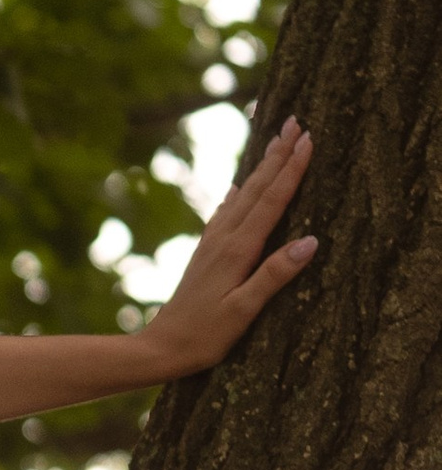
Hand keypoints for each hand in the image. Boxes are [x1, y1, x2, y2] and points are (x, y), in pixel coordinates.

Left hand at [141, 118, 317, 377]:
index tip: (308, 139)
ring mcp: (212, 245)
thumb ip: (274, 275)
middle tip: (295, 121)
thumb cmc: (204, 337)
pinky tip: (236, 187)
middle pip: (256, 188)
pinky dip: (236, 195)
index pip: (271, 201)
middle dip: (278, 155)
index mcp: (237, 251)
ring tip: (274, 142)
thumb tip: (310, 241)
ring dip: (260, 168)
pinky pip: (225, 214)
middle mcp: (223, 240)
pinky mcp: (205, 255)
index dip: (291, 169)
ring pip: (241, 196)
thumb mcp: (244, 311)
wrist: (159, 348)